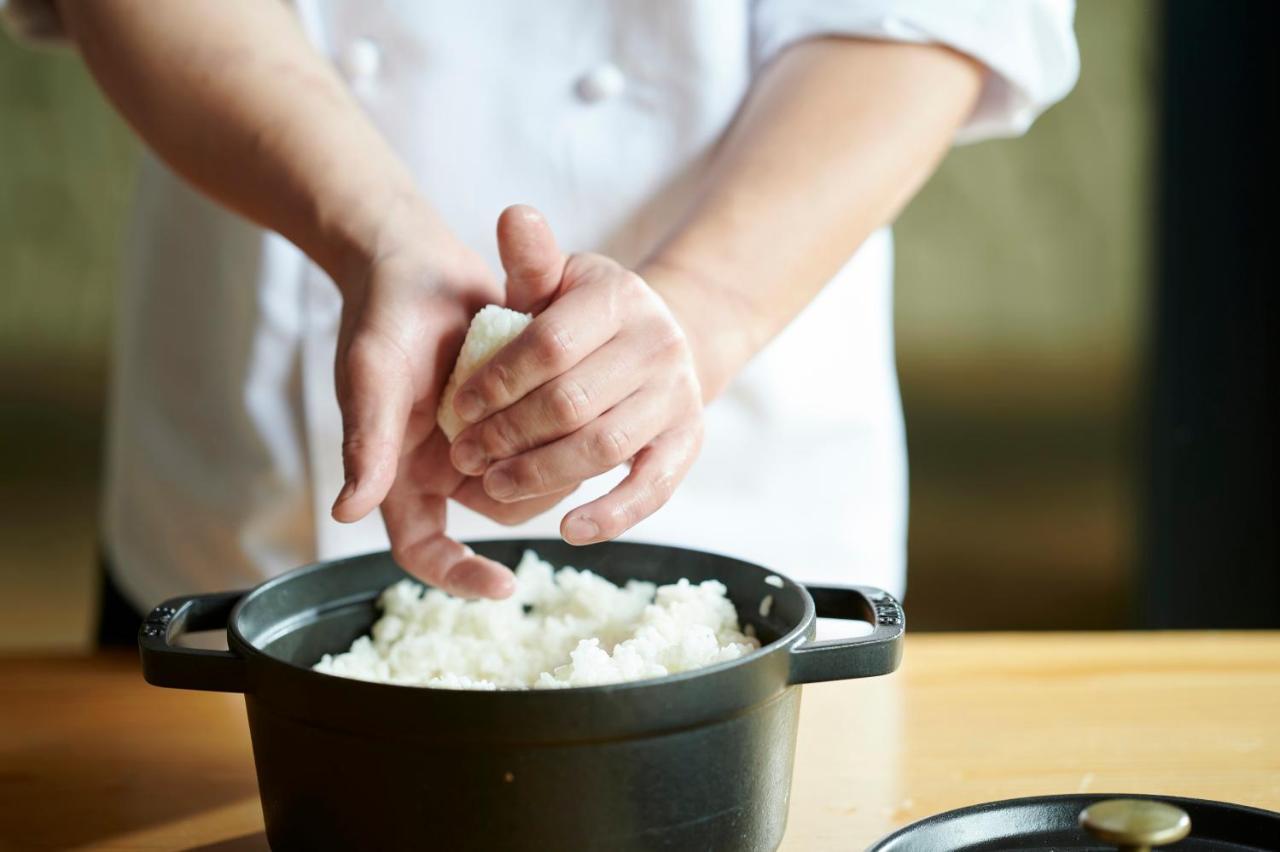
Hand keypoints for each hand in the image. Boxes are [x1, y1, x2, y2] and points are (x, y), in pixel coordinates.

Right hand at [328, 212, 567, 596]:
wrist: (417, 261)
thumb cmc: (382, 316)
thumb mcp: (373, 375)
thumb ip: (366, 442)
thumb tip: (345, 511)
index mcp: (399, 473)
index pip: (423, 549)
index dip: (458, 575)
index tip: (504, 586)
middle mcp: (443, 465)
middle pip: (498, 511)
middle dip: (523, 486)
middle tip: (535, 439)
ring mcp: (482, 439)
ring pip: (533, 476)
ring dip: (545, 451)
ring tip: (549, 404)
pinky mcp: (516, 410)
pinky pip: (548, 436)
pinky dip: (556, 422)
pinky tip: (564, 389)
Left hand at [448, 205, 704, 544]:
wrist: (660, 339)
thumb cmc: (583, 316)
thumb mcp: (557, 282)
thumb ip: (531, 260)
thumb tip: (513, 216)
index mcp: (620, 297)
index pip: (548, 344)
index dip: (495, 382)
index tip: (454, 408)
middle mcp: (658, 344)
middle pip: (570, 403)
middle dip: (507, 433)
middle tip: (462, 455)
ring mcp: (678, 397)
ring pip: (602, 447)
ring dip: (541, 473)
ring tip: (494, 485)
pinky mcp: (687, 443)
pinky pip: (652, 488)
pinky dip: (612, 514)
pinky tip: (569, 530)